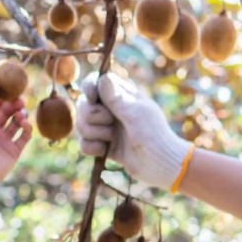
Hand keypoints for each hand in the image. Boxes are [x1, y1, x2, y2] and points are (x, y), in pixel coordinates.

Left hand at [0, 74, 31, 195]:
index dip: (3, 96)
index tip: (11, 86)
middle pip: (7, 112)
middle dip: (14, 104)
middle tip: (20, 99)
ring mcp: (4, 141)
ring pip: (17, 123)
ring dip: (21, 115)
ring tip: (20, 113)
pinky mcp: (13, 151)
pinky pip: (24, 137)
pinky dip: (27, 128)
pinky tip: (24, 123)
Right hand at [75, 72, 191, 188]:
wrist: (160, 164)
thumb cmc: (153, 134)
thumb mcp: (136, 113)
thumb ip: (116, 98)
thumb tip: (103, 77)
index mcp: (121, 96)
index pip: (96, 82)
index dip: (89, 88)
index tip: (92, 98)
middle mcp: (111, 110)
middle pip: (83, 105)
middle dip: (92, 116)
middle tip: (110, 122)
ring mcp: (106, 128)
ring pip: (81, 125)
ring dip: (94, 133)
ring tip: (111, 139)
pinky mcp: (103, 146)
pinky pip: (84, 144)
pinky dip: (92, 148)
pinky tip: (104, 151)